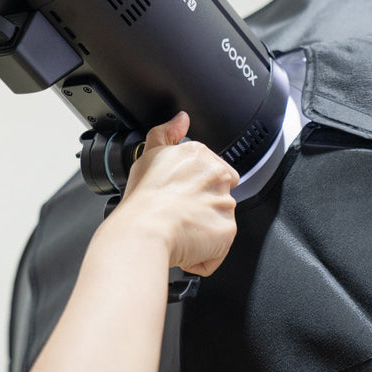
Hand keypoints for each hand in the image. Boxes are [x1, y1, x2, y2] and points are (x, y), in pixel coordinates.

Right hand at [115, 112, 238, 276]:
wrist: (144, 231)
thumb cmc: (144, 198)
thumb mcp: (148, 154)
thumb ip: (166, 133)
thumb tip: (181, 118)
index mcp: (201, 156)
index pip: (211, 170)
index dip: (195, 186)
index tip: (179, 195)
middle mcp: (218, 176)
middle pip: (217, 194)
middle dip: (202, 206)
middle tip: (177, 214)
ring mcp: (225, 203)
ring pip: (218, 221)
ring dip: (202, 230)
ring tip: (178, 231)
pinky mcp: (227, 230)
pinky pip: (218, 247)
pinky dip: (203, 253)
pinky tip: (185, 247)